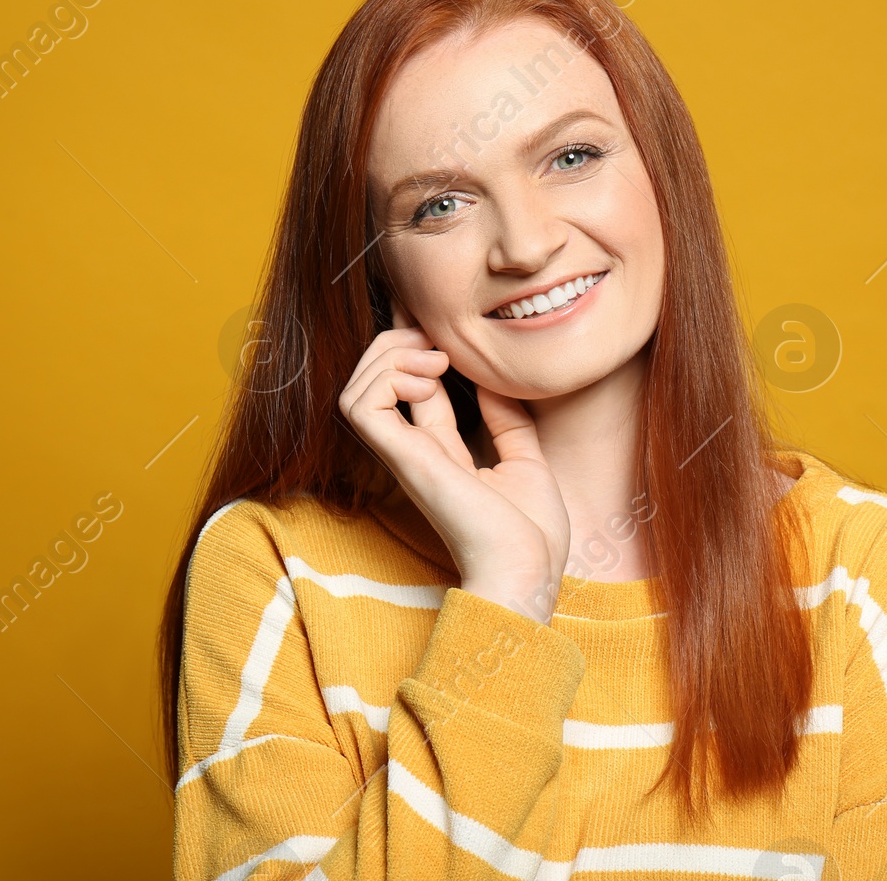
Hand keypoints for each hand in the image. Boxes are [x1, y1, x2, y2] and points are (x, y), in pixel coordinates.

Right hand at [338, 301, 569, 621]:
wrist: (529, 574)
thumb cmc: (531, 535)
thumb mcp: (525, 460)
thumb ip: (506, 419)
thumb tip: (490, 378)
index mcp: (440, 451)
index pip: (409, 386)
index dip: (412, 345)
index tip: (427, 313)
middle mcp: (413, 450)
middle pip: (373, 380)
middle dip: (395, 342)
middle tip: (436, 337)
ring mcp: (404, 455)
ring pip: (355, 388)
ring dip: (388, 356)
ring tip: (434, 356)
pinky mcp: (403, 459)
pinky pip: (360, 406)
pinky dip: (385, 378)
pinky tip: (425, 377)